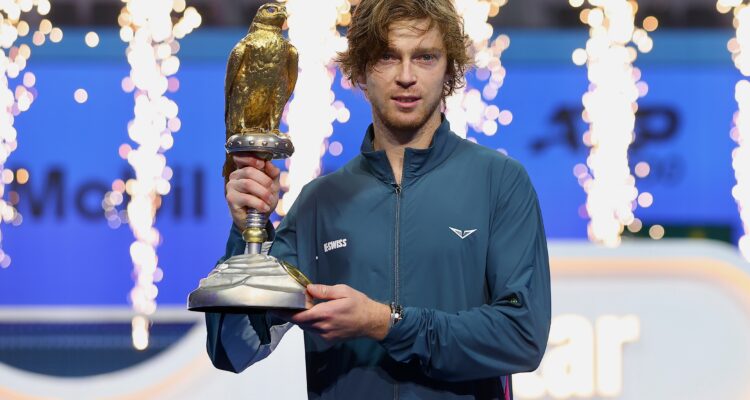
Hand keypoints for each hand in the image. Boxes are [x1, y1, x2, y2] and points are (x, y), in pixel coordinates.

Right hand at [225, 153, 280, 229]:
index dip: (251, 159)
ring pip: (248, 184)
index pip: (242, 158)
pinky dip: (259, 203)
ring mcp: (231, 187)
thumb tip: (268, 163)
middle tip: (272, 191)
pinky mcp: (231, 198)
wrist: (258, 219)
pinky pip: (247, 198)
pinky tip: (264, 208)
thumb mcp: (272, 185)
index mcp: (244, 169)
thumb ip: (272, 174)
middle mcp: (235, 176)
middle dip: (265, 181)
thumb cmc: (263, 199)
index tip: (262, 164)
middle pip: (249, 171)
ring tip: (270, 201)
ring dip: (263, 193)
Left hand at [273, 284, 390, 341]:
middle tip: (290, 304)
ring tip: (304, 309)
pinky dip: (311, 325)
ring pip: (306, 328)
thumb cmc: (358, 303)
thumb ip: (324, 290)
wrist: (371, 321)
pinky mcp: (329, 340)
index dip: (285, 314)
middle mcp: (323, 326)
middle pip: (300, 322)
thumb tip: (308, 289)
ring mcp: (326, 335)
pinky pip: (314, 332)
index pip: (299, 316)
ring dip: (303, 319)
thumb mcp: (343, 290)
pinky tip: (317, 317)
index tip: (275, 309)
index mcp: (325, 313)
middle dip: (294, 314)